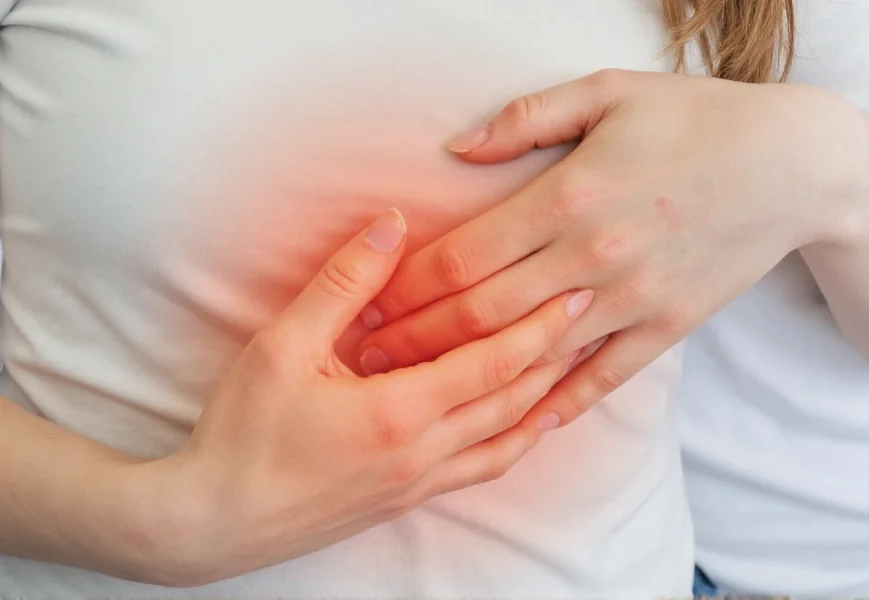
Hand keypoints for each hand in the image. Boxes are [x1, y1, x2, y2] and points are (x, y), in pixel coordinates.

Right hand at [135, 210, 588, 585]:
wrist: (214, 522)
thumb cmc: (244, 433)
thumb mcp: (283, 346)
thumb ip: (344, 284)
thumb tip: (391, 227)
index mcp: (400, 411)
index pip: (493, 362)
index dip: (541, 326)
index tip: (577, 293)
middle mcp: (424, 453)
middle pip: (513, 399)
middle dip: (557, 355)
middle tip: (593, 318)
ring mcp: (419, 482)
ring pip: (507, 440)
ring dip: (545, 399)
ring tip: (576, 367)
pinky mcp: (407, 498)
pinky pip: (481, 469)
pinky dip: (515, 442)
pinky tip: (525, 427)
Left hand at [359, 70, 865, 424]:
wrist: (794, 164)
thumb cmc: (694, 119)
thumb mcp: (608, 94)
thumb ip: (524, 120)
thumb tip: (453, 150)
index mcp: (569, 198)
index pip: (464, 256)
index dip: (407, 286)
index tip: (365, 305)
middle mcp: (594, 257)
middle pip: (483, 315)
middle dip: (416, 342)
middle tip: (366, 361)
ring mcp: (632, 300)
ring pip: (533, 355)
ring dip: (469, 378)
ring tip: (416, 394)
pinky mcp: (666, 327)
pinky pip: (603, 378)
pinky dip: (557, 404)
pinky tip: (517, 423)